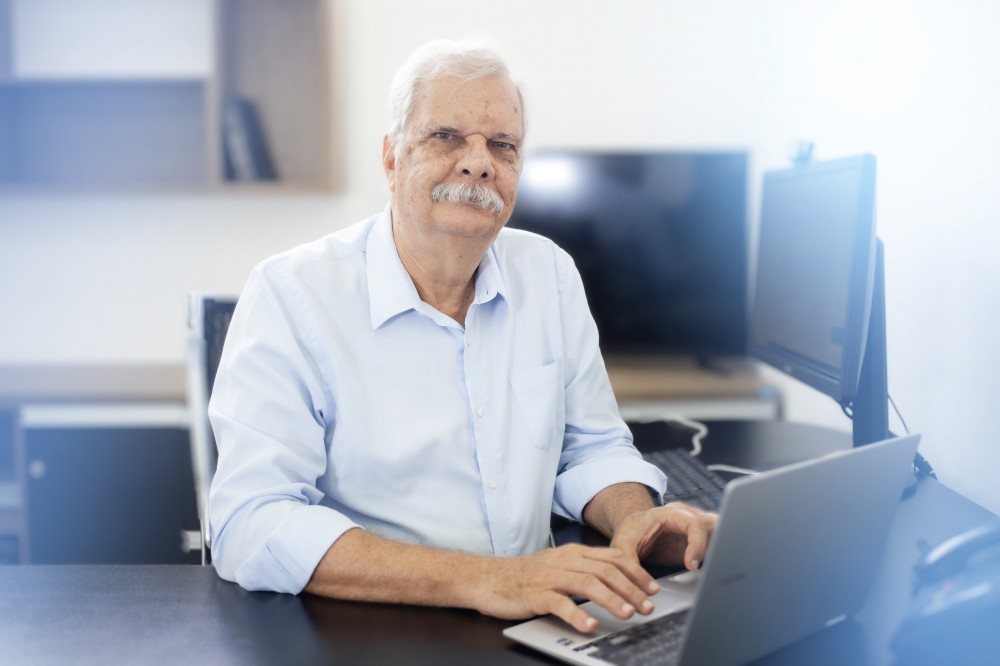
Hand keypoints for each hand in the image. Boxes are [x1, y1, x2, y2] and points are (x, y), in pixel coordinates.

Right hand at [475, 543, 659, 632]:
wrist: (488, 578)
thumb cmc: (525, 575)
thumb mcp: (559, 565)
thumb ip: (584, 568)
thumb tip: (618, 580)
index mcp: (573, 552)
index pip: (612, 557)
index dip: (636, 572)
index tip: (652, 588)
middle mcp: (564, 560)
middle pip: (605, 570)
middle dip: (630, 588)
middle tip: (647, 606)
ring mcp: (549, 576)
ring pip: (587, 583)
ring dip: (611, 599)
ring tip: (627, 614)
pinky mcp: (535, 593)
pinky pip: (559, 603)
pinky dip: (577, 614)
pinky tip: (589, 625)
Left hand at [610, 502, 717, 570]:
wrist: (634, 528)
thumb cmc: (631, 532)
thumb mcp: (623, 546)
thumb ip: (628, 563)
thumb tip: (638, 587)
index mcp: (671, 514)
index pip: (695, 523)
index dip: (697, 544)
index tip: (691, 566)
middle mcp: (689, 517)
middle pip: (715, 524)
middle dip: (718, 544)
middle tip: (714, 567)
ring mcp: (698, 529)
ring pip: (721, 534)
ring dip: (720, 551)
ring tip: (716, 572)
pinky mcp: (701, 543)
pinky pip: (717, 547)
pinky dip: (718, 559)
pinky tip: (714, 574)